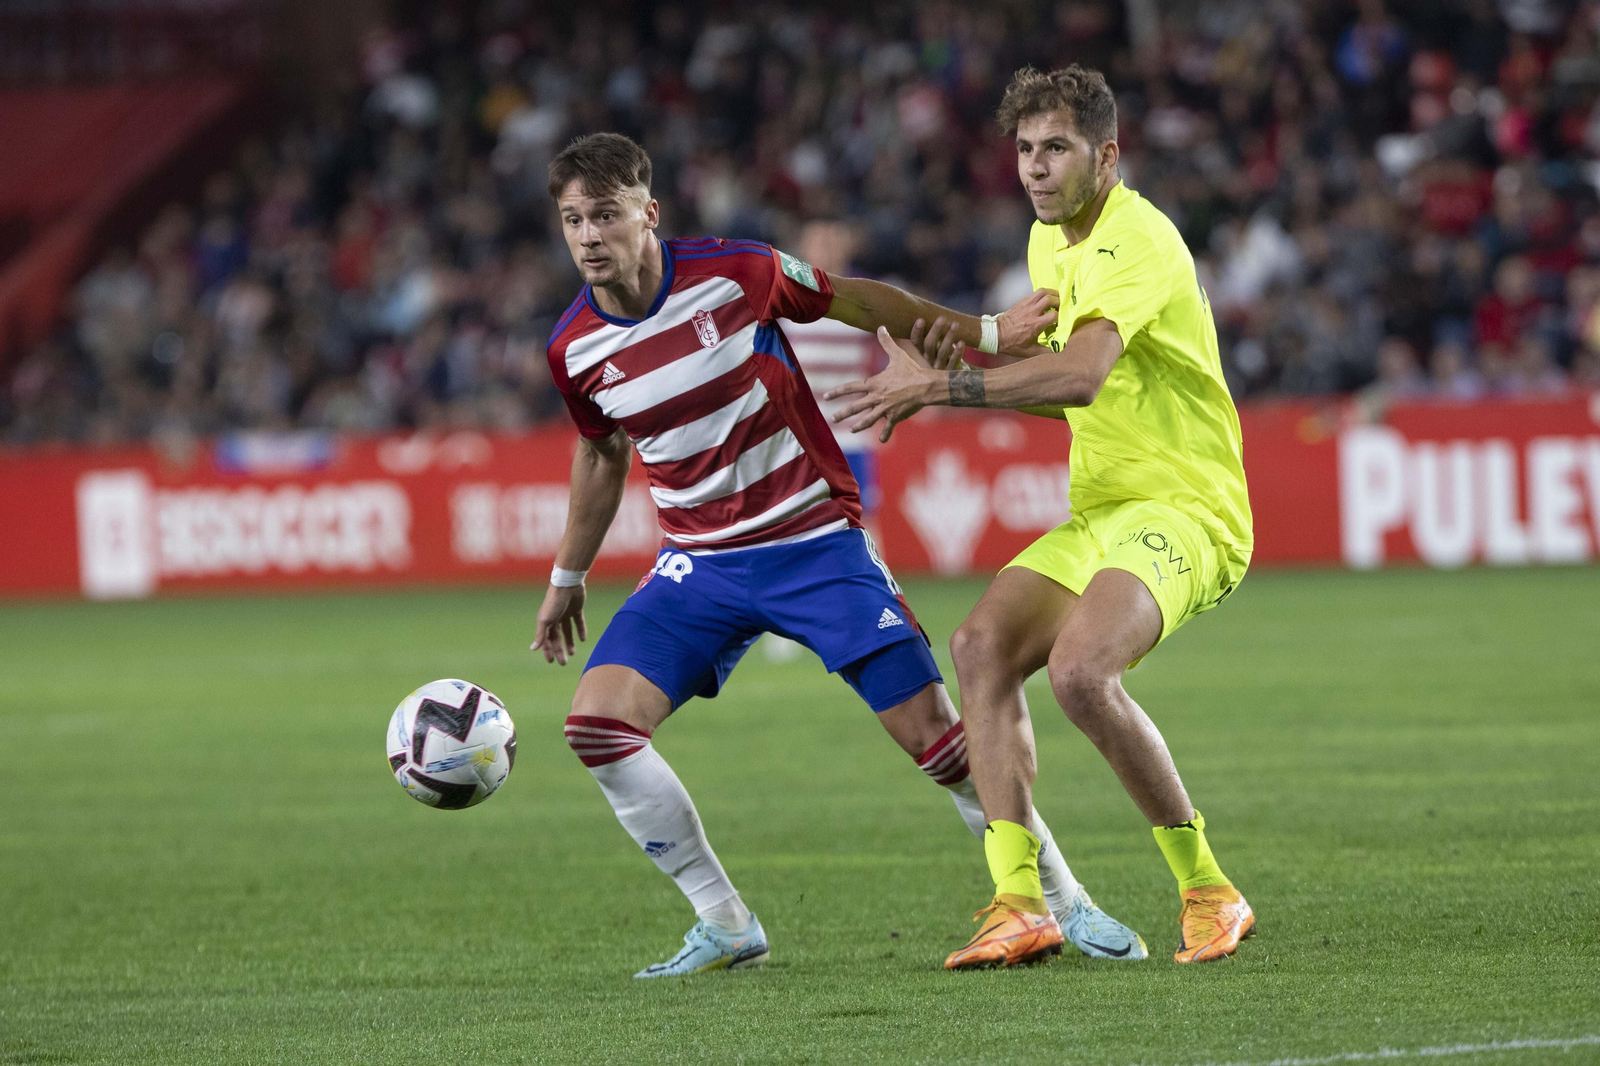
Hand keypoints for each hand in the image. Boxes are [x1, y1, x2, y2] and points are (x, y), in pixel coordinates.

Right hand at [531, 583, 587, 664]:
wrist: (567, 584)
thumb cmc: (554, 602)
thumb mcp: (545, 620)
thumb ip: (540, 635)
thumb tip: (532, 649)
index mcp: (546, 621)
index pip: (545, 639)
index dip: (547, 650)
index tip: (551, 661)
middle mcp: (555, 618)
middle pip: (557, 638)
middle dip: (559, 650)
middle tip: (564, 663)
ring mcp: (566, 613)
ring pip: (567, 631)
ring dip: (570, 642)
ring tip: (573, 653)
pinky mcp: (576, 609)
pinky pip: (578, 622)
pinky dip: (580, 630)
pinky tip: (583, 639)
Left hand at [822, 326, 937, 441]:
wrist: (925, 386)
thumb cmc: (912, 370)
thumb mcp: (898, 355)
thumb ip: (887, 342)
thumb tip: (881, 327)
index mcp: (874, 384)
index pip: (851, 388)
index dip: (837, 392)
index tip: (826, 397)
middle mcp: (876, 397)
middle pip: (855, 407)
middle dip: (843, 413)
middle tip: (833, 418)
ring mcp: (885, 408)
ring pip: (868, 419)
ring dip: (859, 425)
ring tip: (851, 429)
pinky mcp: (895, 416)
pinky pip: (888, 427)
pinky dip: (885, 434)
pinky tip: (881, 440)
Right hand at [910, 315, 964, 369]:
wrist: (950, 377)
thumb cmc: (941, 354)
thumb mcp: (933, 346)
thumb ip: (932, 334)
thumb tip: (930, 311)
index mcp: (922, 351)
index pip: (915, 342)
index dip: (917, 332)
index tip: (920, 319)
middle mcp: (928, 359)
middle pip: (929, 345)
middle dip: (935, 331)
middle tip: (942, 318)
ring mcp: (939, 366)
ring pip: (942, 351)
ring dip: (949, 337)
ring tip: (955, 324)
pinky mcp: (950, 371)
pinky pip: (954, 361)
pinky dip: (957, 352)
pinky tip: (961, 342)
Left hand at [996, 287, 1059, 355]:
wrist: (996, 334)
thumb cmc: (1012, 344)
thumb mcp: (1029, 351)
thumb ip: (1045, 351)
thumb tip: (1058, 350)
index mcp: (1035, 324)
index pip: (1054, 315)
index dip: (1061, 317)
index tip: (1063, 321)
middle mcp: (1032, 312)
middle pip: (1050, 299)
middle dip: (1059, 301)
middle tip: (1062, 307)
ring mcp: (1027, 305)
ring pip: (1043, 292)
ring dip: (1052, 294)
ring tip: (1056, 299)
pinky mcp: (1022, 301)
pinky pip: (1036, 293)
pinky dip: (1044, 294)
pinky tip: (1046, 300)